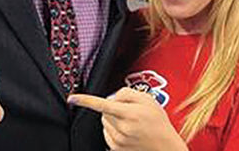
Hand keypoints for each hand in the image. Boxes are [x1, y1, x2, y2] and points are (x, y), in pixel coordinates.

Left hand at [68, 87, 186, 150]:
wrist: (166, 148)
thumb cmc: (158, 123)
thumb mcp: (148, 100)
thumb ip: (128, 93)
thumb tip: (113, 97)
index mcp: (130, 113)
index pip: (102, 104)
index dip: (85, 100)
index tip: (72, 98)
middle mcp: (123, 128)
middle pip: (104, 112)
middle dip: (112, 108)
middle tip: (128, 111)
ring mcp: (119, 141)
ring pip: (104, 123)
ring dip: (112, 120)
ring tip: (130, 122)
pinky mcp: (117, 149)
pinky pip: (107, 135)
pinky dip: (113, 131)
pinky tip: (127, 131)